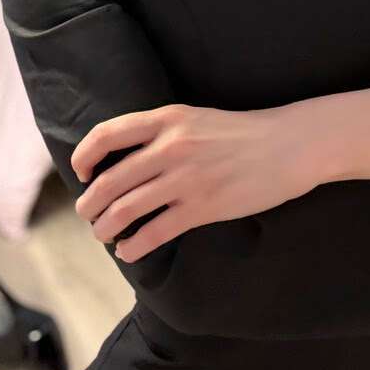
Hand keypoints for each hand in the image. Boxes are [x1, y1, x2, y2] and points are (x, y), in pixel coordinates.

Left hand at [70, 104, 313, 261]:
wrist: (287, 146)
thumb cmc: (240, 133)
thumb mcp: (195, 118)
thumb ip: (161, 132)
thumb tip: (123, 158)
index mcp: (167, 120)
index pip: (106, 135)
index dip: (84, 156)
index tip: (82, 173)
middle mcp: (171, 147)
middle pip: (109, 180)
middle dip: (90, 204)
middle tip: (88, 215)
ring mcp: (186, 179)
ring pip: (125, 209)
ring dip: (105, 228)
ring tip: (104, 234)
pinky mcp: (203, 207)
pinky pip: (154, 232)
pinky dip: (133, 246)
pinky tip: (129, 251)